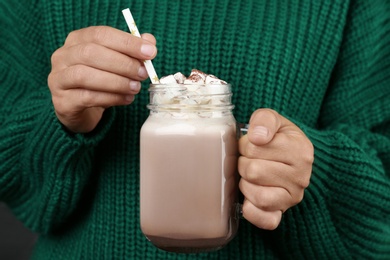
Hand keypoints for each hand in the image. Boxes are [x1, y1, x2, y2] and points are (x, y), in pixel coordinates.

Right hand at [48, 26, 156, 132]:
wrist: (80, 110)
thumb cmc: (100, 81)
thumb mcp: (116, 63)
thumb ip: (132, 51)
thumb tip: (149, 41)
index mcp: (77, 40)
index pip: (101, 34)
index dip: (127, 42)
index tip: (150, 52)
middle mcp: (63, 56)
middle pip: (91, 52)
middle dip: (123, 63)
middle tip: (143, 73)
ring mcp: (59, 79)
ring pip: (85, 75)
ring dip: (116, 82)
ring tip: (136, 88)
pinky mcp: (62, 101)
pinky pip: (86, 97)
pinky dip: (111, 98)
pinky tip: (126, 99)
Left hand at [238, 108, 313, 229]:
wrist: (292, 158)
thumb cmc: (279, 139)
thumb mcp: (275, 121)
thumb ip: (265, 119)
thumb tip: (257, 137)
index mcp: (300, 150)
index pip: (255, 146)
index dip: (245, 144)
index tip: (252, 144)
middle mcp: (301, 177)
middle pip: (252, 171)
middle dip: (243, 163)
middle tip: (249, 160)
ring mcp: (292, 198)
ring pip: (257, 196)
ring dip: (245, 184)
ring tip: (250, 176)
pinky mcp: (282, 214)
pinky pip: (264, 220)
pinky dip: (251, 210)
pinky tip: (248, 198)